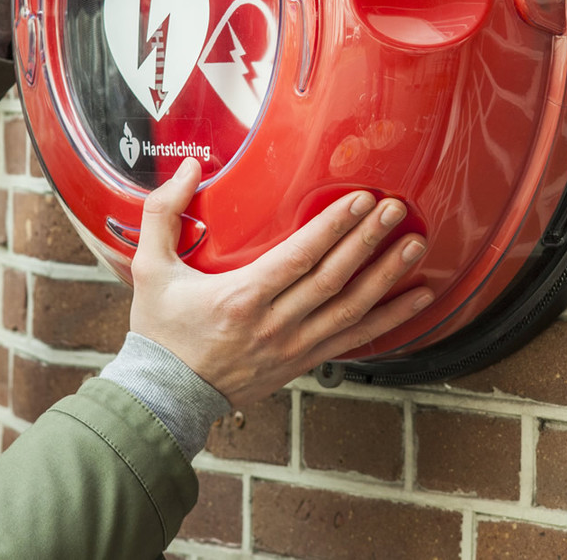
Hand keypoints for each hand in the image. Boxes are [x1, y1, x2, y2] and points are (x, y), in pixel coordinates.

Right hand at [129, 157, 434, 407]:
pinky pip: (356, 339)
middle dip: (368, 241)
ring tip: (414, 245)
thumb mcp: (150, 269)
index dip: (333, 227)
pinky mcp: (304, 362)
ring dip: (387, 277)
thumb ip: (163, 214)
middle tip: (395, 210)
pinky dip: (391, 318)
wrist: (165, 397)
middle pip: (333, 278)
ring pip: (351, 309)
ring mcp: (294, 347)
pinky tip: (417, 298)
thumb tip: (188, 169)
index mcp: (240, 297)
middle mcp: (274, 324)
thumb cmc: (160, 331)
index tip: (360, 200)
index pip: (299, 257)